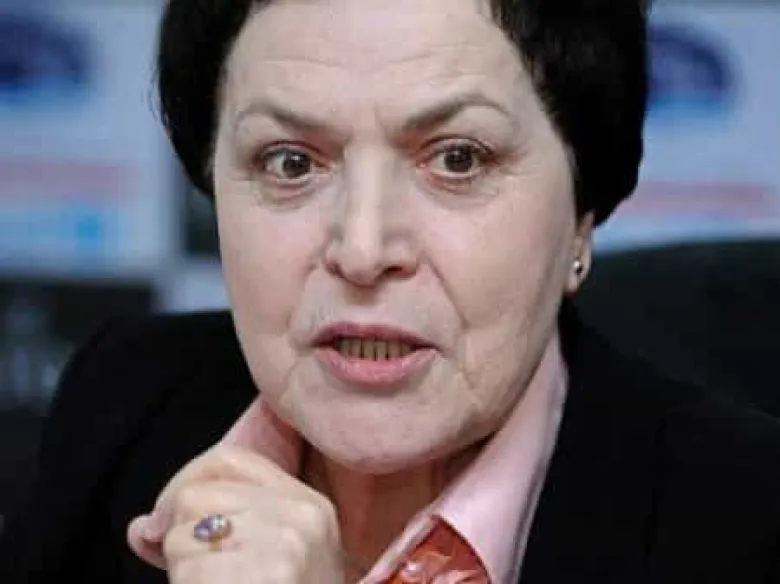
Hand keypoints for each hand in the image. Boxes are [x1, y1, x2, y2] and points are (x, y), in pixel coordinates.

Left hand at [127, 410, 342, 582]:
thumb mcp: (271, 560)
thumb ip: (210, 529)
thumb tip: (141, 529)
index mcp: (308, 504)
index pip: (230, 460)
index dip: (182, 483)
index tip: (163, 521)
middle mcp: (301, 517)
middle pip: (195, 496)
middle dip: (178, 540)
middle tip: (200, 577)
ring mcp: (285, 547)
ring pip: (182, 535)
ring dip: (182, 573)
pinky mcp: (263, 577)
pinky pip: (187, 570)